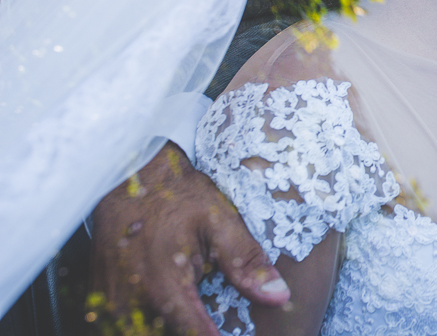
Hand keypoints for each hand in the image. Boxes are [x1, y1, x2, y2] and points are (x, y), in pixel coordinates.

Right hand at [90, 142, 289, 335]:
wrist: (130, 175)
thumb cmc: (177, 196)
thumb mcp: (220, 222)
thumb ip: (247, 263)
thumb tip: (279, 296)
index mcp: (165, 286)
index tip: (232, 334)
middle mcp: (131, 303)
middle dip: (192, 332)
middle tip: (215, 322)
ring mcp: (109, 304)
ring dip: (169, 328)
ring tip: (192, 314)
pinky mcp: (98, 301)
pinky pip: (120, 328)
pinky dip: (145, 326)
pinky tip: (165, 313)